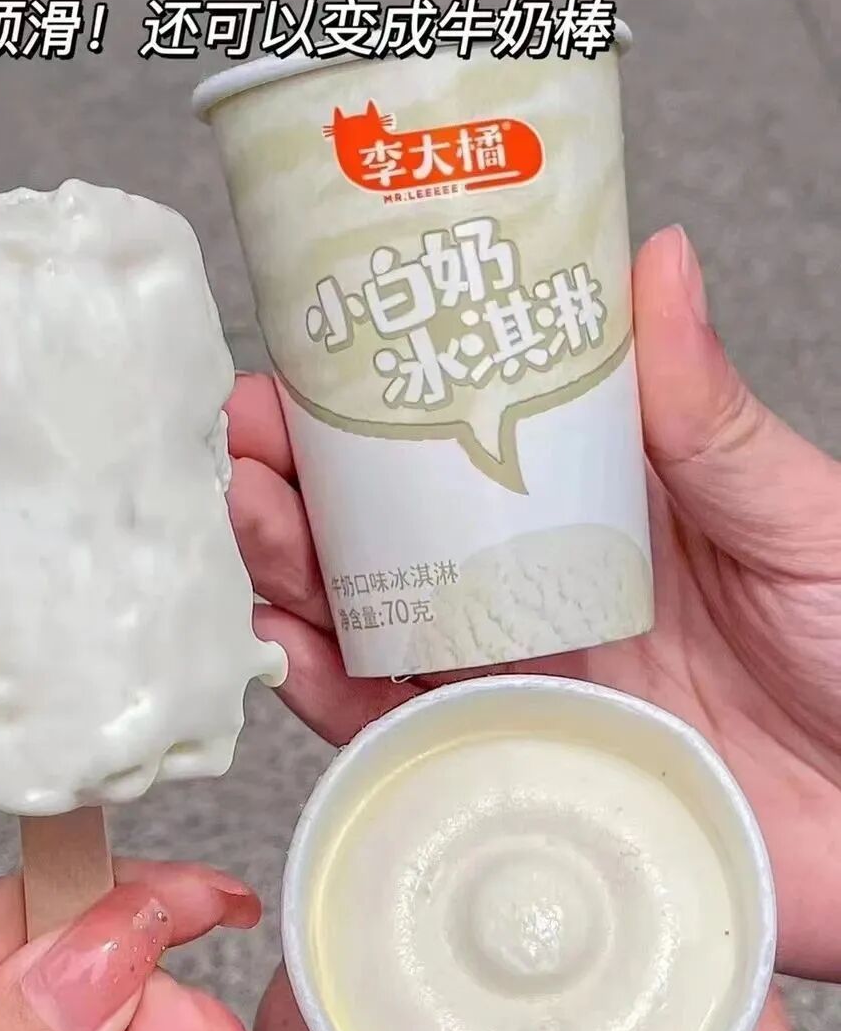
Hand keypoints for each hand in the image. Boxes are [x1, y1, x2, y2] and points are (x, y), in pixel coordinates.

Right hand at [227, 224, 840, 981]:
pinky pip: (397, 733)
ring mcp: (517, 681)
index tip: (301, 362)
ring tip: (247, 524)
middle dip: (302, 485)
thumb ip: (707, 415)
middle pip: (390, 534)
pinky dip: (329, 695)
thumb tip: (656, 262)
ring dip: (293, 575)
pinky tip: (281, 649)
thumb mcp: (793, 515)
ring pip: (372, 623)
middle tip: (244, 446)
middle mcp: (536, 590)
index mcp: (596, 509)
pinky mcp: (507, 768)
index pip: (460, 443)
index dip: (373, 403)